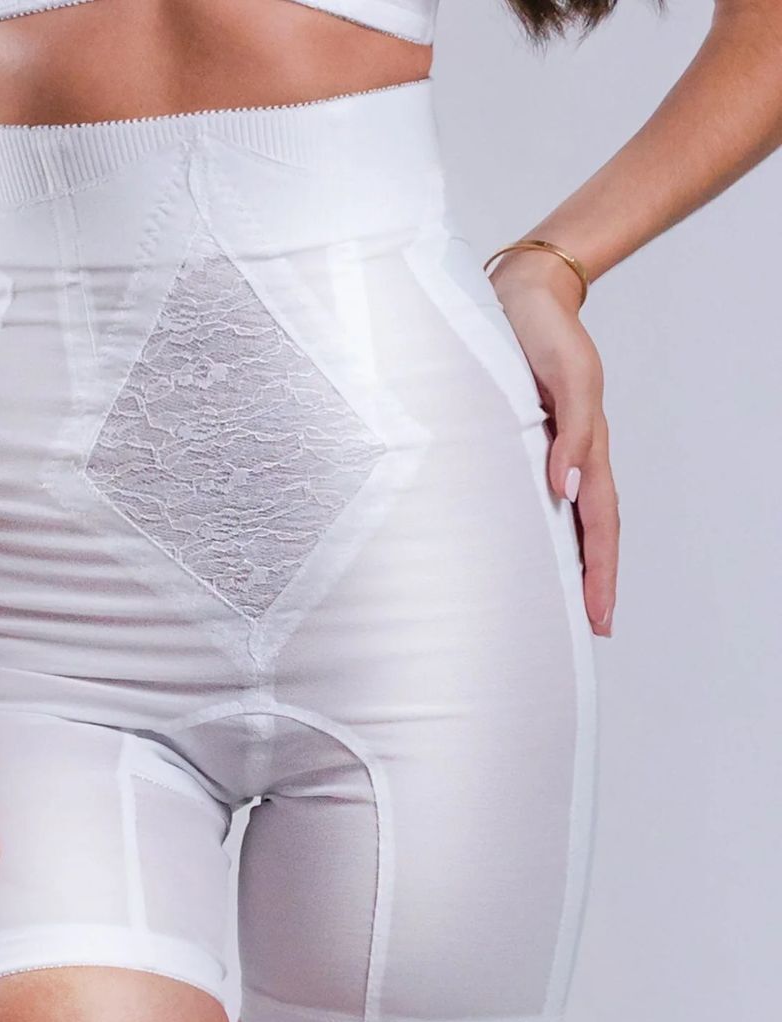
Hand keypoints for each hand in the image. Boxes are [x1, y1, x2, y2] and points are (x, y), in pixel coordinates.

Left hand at [489, 251, 618, 637]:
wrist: (521, 293)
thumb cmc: (542, 331)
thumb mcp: (566, 377)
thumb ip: (572, 431)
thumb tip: (566, 489)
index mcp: (586, 446)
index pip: (599, 524)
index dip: (601, 572)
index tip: (600, 619)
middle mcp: (569, 454)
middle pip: (588, 530)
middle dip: (592, 581)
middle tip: (589, 629)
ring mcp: (549, 448)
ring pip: (565, 516)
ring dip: (569, 559)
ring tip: (562, 602)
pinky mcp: (523, 437)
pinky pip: (535, 492)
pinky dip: (541, 525)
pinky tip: (527, 544)